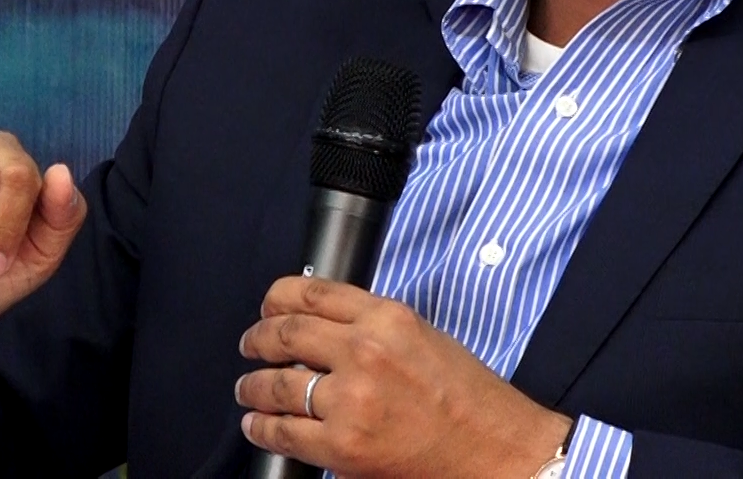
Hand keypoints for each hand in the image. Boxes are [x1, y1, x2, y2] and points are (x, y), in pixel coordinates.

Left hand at [235, 277, 571, 478]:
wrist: (494, 449)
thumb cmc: (467, 397)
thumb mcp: (422, 335)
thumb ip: (371, 324)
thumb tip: (318, 325)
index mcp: (388, 317)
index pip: (312, 293)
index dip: (276, 298)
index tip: (268, 307)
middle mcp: (365, 351)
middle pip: (285, 332)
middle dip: (258, 339)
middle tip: (251, 345)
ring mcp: (352, 400)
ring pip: (276, 383)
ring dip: (253, 386)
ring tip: (248, 388)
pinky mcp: (344, 445)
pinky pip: (284, 432)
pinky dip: (262, 427)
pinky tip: (257, 424)